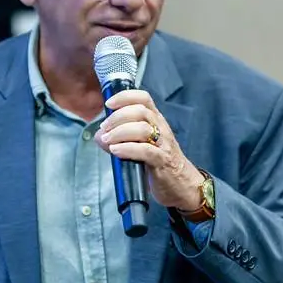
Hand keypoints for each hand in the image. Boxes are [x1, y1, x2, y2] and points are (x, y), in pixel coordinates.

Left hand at [94, 89, 204, 210]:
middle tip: (104, 129)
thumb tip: (99, 135)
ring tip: (108, 141)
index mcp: (156, 119)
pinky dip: (127, 149)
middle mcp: (161, 128)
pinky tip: (115, 151)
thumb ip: (119, 138)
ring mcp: (163, 144)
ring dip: (120, 132)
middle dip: (117, 117)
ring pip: (143, 129)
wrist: (182, 185)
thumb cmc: (159, 162)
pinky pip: (146, 151)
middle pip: (140, 111)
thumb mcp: (139, 144)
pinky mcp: (163, 161)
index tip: (108, 104)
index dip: (124, 97)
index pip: (143, 98)